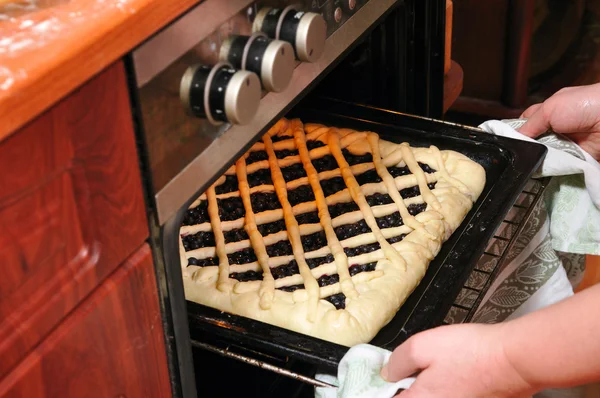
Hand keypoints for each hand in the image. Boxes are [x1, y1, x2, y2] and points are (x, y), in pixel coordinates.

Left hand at [381, 324, 535, 397]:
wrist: (514, 360)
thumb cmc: (471, 353)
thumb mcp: (421, 346)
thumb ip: (398, 362)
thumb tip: (387, 372)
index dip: (389, 388)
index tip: (389, 379)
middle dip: (410, 387)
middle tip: (411, 371)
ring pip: (434, 396)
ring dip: (431, 388)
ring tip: (441, 369)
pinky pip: (453, 396)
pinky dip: (450, 389)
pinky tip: (457, 374)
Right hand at [518, 83, 599, 160]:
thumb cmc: (584, 104)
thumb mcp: (550, 108)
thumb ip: (529, 124)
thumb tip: (514, 139)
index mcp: (548, 112)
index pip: (524, 124)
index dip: (514, 132)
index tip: (505, 142)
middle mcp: (554, 129)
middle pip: (530, 141)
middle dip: (524, 147)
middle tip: (515, 153)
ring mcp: (563, 145)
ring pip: (541, 155)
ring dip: (536, 157)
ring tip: (527, 160)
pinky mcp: (571, 159)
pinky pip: (554, 166)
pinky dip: (549, 167)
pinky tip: (541, 167)